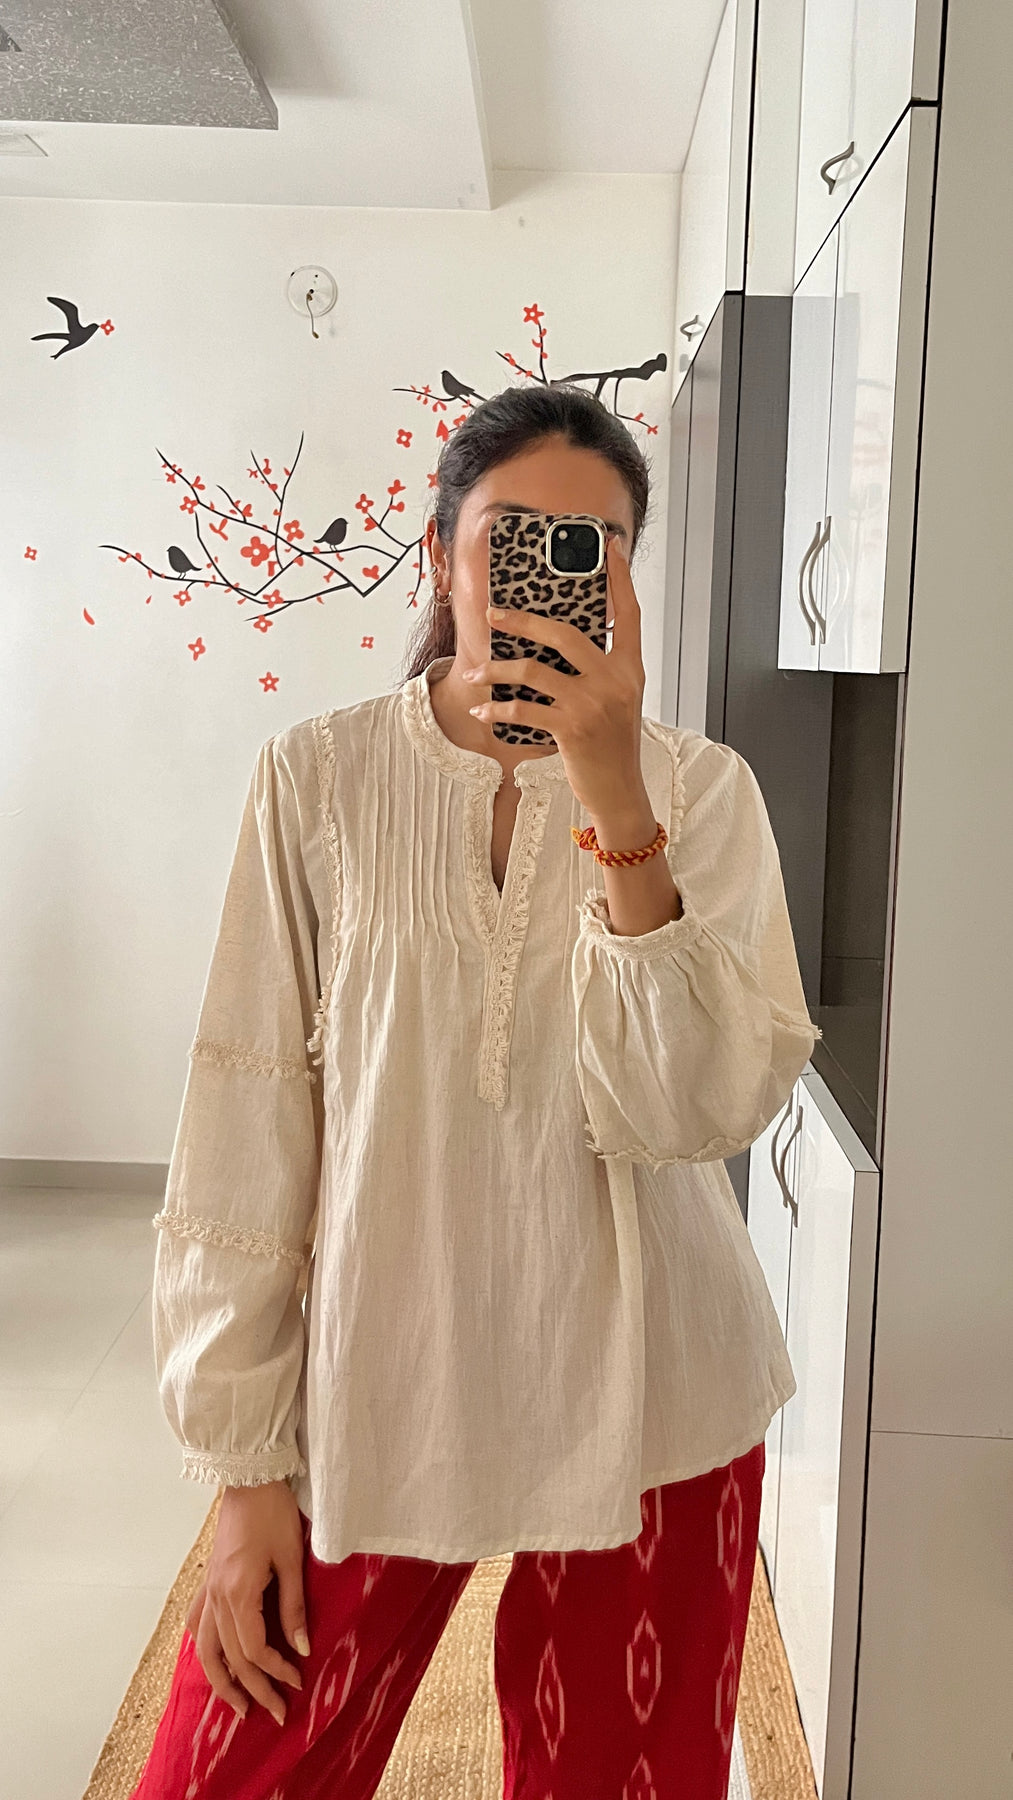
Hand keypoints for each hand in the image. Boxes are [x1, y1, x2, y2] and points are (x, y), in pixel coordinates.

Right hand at [186, 1482, 309, 1726]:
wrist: (250, 1478)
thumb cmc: (273, 1513)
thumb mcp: (291, 1559)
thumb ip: (293, 1606)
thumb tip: (301, 1648)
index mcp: (237, 1593)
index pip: (254, 1649)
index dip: (276, 1671)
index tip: (298, 1682)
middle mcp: (216, 1597)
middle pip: (230, 1657)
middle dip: (253, 1690)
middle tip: (275, 1713)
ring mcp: (208, 1589)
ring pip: (206, 1649)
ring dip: (222, 1680)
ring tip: (238, 1706)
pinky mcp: (208, 1580)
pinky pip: (199, 1625)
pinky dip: (206, 1649)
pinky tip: (215, 1659)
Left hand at [463, 535, 647, 818]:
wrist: (620, 793)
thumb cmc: (611, 747)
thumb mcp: (617, 702)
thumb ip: (598, 671)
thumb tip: (555, 642)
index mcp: (630, 669)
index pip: (628, 614)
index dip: (620, 578)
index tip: (608, 546)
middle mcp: (616, 681)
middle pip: (565, 633)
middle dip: (523, 619)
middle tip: (495, 612)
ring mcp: (594, 705)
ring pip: (535, 670)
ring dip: (498, 669)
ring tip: (476, 671)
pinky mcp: (572, 729)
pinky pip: (524, 709)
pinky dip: (497, 708)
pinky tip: (481, 709)